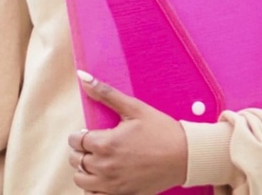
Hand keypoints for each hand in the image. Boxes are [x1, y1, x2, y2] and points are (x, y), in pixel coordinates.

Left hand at [66, 70, 187, 194]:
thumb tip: (83, 77)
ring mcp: (113, 184)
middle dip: (80, 151)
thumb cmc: (162, 131)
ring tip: (97, 160)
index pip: (75, 141)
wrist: (186, 156)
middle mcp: (105, 166)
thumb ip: (106, 93)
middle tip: (94, 145)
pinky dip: (95, 187)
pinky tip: (104, 178)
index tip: (88, 133)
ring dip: (85, 170)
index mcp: (105, 143)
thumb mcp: (134, 108)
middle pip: (75, 160)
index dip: (79, 135)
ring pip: (81, 180)